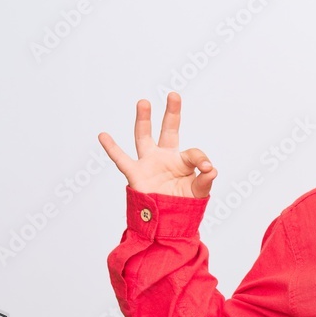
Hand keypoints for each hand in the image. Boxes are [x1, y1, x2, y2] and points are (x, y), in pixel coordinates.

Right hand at [98, 92, 216, 197]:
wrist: (166, 221)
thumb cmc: (183, 204)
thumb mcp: (199, 192)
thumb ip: (206, 180)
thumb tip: (212, 169)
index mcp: (182, 161)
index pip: (193, 153)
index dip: (202, 160)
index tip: (208, 169)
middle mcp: (165, 157)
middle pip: (168, 130)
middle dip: (171, 113)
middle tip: (174, 94)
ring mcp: (149, 163)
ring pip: (144, 137)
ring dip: (144, 120)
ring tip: (144, 102)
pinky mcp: (136, 174)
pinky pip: (121, 159)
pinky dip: (112, 148)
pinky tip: (103, 135)